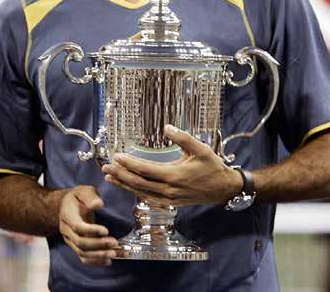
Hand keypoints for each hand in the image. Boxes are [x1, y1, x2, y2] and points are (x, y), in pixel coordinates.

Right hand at [58, 185, 118, 265]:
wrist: (65, 206)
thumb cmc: (77, 198)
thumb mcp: (83, 191)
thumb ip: (90, 196)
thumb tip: (99, 204)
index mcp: (67, 215)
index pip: (77, 226)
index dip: (91, 230)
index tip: (106, 230)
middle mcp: (66, 230)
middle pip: (80, 242)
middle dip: (98, 245)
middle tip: (114, 242)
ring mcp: (70, 240)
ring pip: (82, 253)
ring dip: (98, 255)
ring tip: (114, 254)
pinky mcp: (75, 246)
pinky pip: (83, 258)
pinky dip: (95, 262)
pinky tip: (108, 261)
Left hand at [101, 125, 242, 206]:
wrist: (224, 189)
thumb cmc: (212, 167)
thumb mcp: (200, 149)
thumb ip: (182, 137)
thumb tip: (166, 127)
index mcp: (174, 176)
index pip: (145, 170)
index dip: (129, 163)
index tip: (116, 156)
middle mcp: (169, 189)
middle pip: (138, 183)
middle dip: (120, 175)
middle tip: (105, 167)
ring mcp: (169, 198)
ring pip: (141, 192)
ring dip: (124, 184)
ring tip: (110, 177)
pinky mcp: (170, 202)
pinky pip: (148, 197)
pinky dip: (135, 191)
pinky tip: (127, 186)